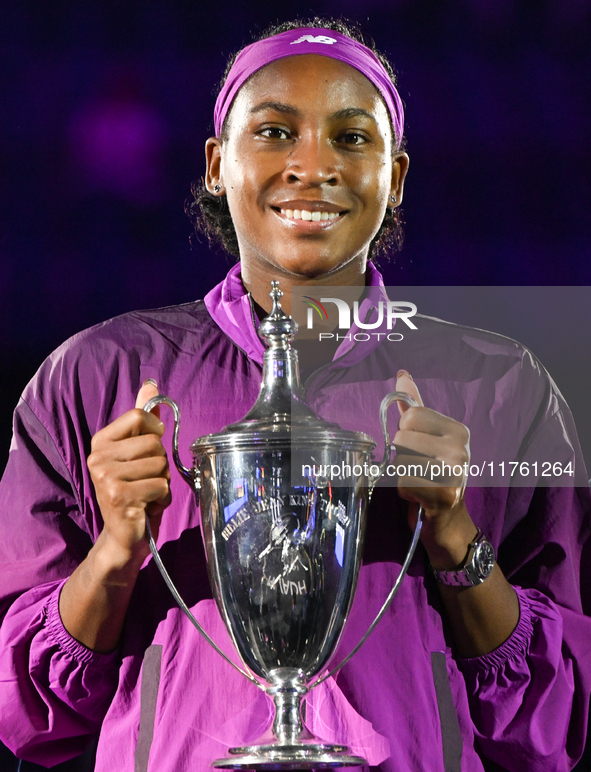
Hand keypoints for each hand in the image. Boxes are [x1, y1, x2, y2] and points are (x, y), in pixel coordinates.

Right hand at [87, 380, 170, 565]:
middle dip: (160, 463)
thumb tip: (151, 384)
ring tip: (146, 493)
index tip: (148, 450)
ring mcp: (105, 476)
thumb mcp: (139, 451)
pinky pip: (160, 485)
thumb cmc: (136, 489)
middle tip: (145, 480)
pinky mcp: (118, 496)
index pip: (140, 416)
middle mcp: (97, 456)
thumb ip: (144, 419)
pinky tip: (146, 506)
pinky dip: (161, 498)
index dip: (155, 432)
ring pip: (160, 464)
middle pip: (154, 443)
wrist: (124, 535)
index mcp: (101, 441)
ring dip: (162, 482)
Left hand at [393, 370, 475, 569]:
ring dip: (402, 475)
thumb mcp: (427, 437)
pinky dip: (405, 492)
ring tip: (420, 482)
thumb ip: (414, 406)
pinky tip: (420, 496)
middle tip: (418, 469)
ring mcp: (455, 471)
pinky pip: (404, 483)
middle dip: (401, 456)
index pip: (409, 415)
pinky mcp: (444, 494)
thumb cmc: (433, 475)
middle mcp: (460, 447)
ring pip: (401, 461)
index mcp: (457, 429)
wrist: (448, 522)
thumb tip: (402, 374)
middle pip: (402, 437)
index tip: (417, 448)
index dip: (404, 433)